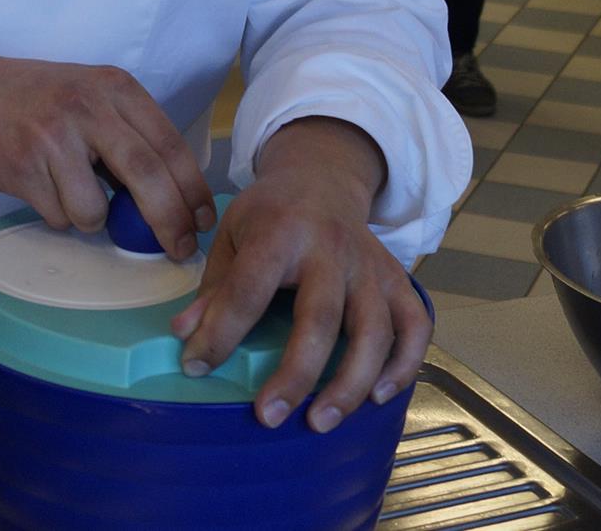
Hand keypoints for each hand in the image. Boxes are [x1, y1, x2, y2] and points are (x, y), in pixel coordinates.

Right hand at [0, 43, 215, 258]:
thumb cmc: (43, 100)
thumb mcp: (95, 97)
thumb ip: (131, 135)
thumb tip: (174, 198)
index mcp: (116, 89)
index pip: (170, 144)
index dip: (193, 189)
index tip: (203, 221)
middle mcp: (89, 108)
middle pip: (147, 176)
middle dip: (169, 222)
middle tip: (178, 248)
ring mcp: (54, 137)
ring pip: (97, 209)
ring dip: (93, 219)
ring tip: (73, 194)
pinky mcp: (23, 166)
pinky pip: (59, 216)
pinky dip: (59, 214)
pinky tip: (42, 187)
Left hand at [172, 118, 422, 431]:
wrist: (322, 178)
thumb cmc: (270, 214)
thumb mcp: (232, 236)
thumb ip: (215, 287)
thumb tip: (185, 336)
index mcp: (279, 232)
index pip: (248, 288)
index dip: (220, 332)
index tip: (196, 366)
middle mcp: (331, 249)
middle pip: (320, 317)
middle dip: (296, 373)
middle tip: (269, 416)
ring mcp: (370, 266)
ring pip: (374, 331)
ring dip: (351, 383)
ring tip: (322, 422)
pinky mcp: (398, 279)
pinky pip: (415, 325)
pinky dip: (405, 364)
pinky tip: (378, 396)